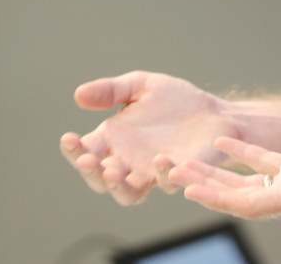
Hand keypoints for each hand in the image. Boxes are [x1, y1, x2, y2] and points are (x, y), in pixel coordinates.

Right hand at [60, 71, 238, 205]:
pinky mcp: (180, 175)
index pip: (85, 151)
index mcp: (114, 140)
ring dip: (119, 186)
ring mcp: (153, 172)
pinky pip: (168, 182)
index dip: (73, 150)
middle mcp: (129, 161)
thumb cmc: (174, 100)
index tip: (67, 138)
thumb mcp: (141, 86)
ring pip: (128, 194)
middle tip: (88, 160)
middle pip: (101, 180)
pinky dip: (163, 175)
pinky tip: (161, 160)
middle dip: (91, 173)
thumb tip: (78, 94)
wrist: (212, 110)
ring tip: (114, 171)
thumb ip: (112, 91)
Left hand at [168, 121, 280, 217]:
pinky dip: (244, 152)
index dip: (216, 198)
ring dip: (219, 171)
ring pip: (247, 179)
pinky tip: (227, 141)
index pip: (247, 203)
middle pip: (239, 194)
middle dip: (207, 185)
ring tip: (191, 161)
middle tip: (175, 172)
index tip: (188, 190)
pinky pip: (265, 160)